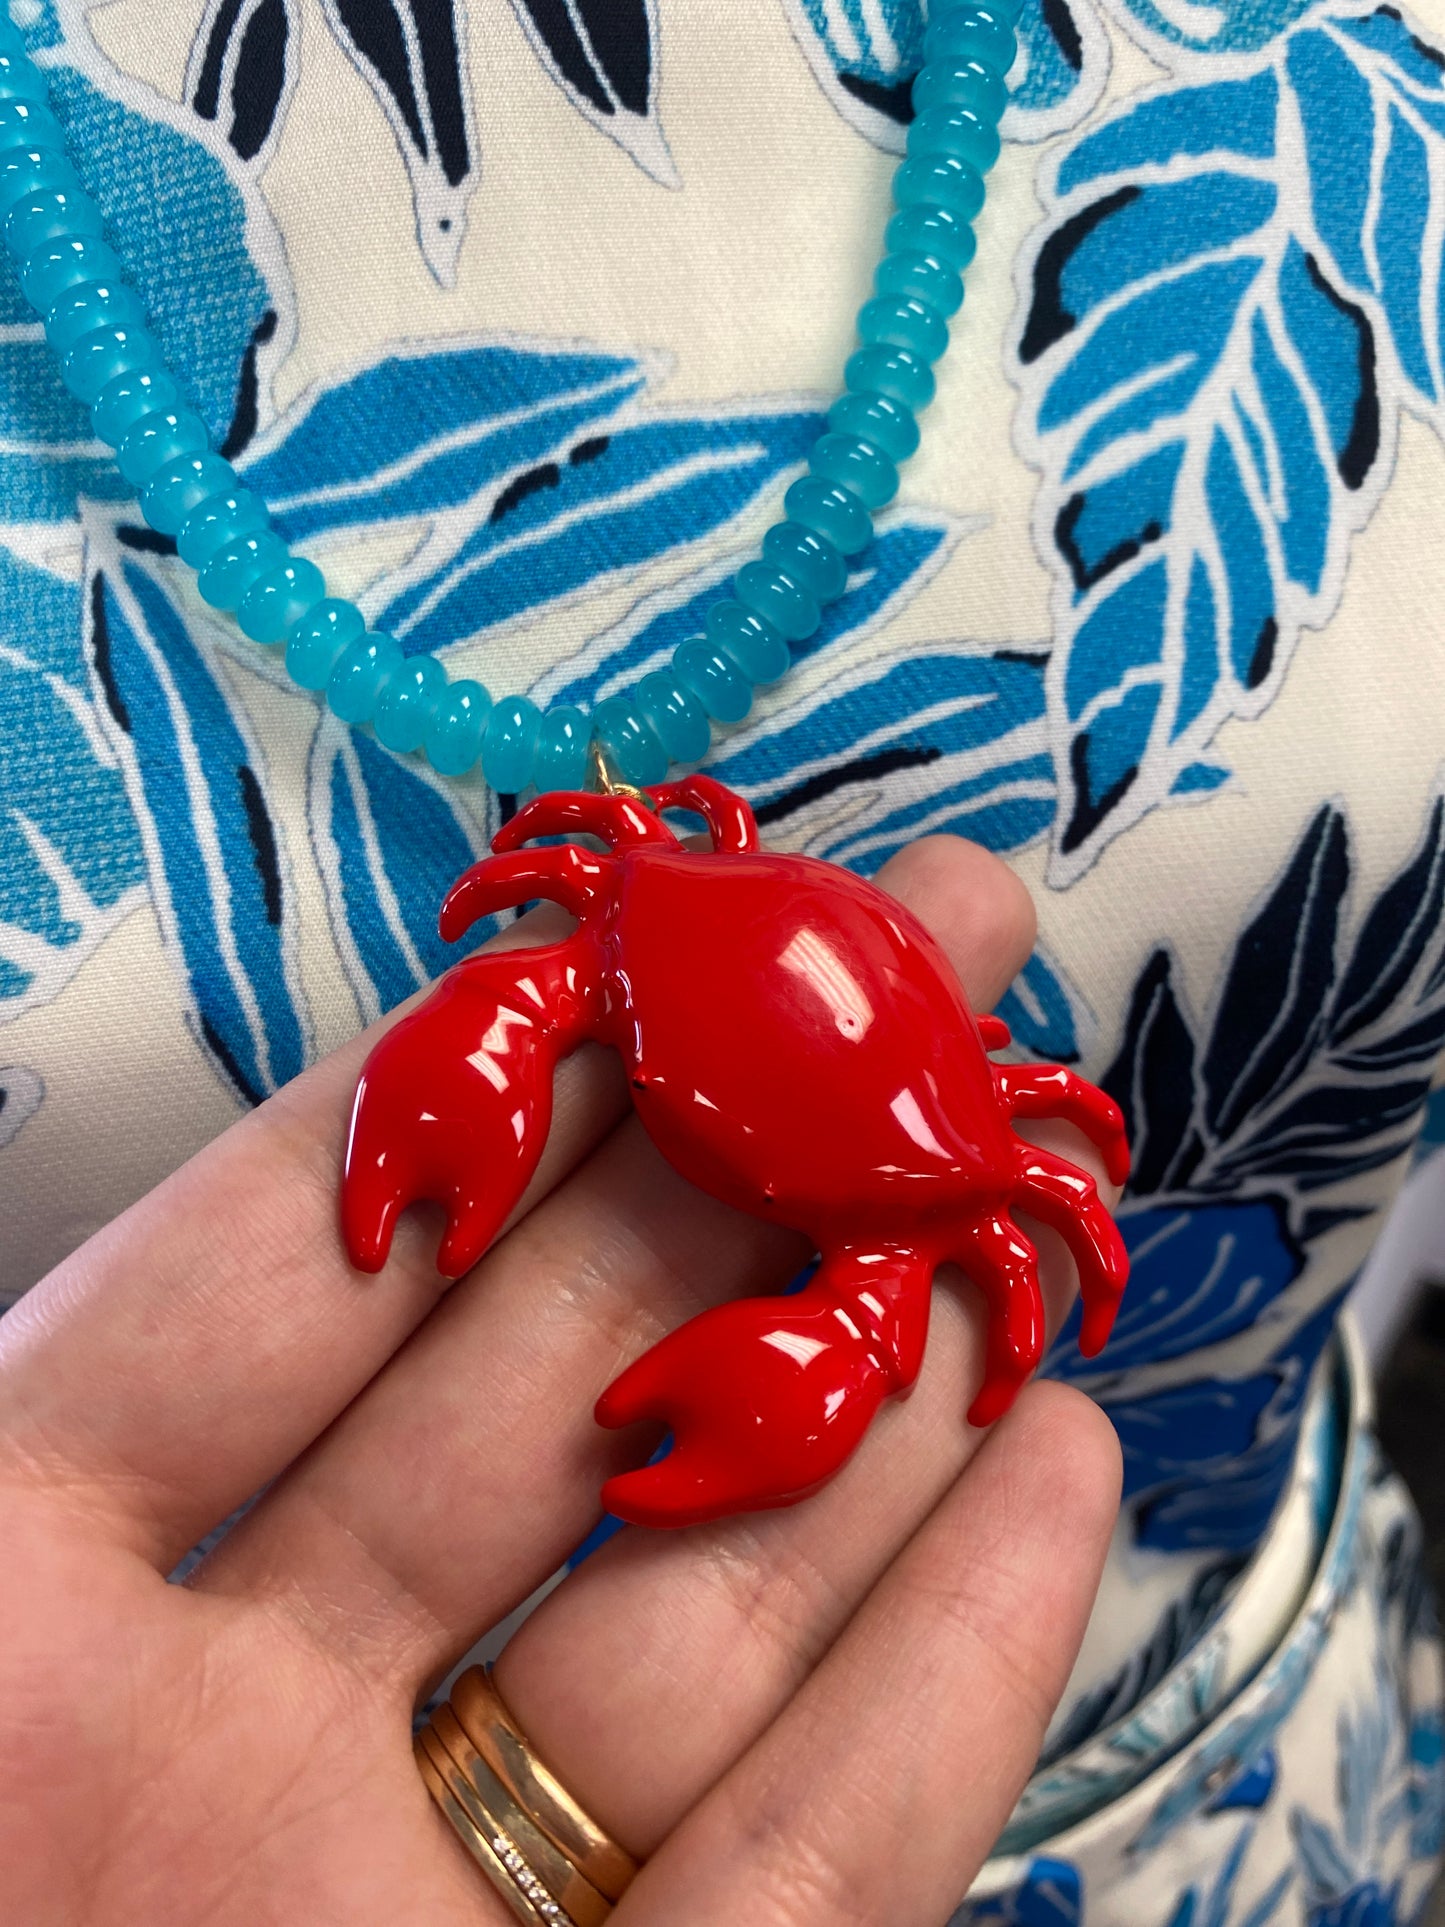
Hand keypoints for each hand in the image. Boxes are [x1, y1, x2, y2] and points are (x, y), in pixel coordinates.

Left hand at [0, 836, 1120, 1926]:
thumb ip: (112, 1371)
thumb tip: (359, 1151)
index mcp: (24, 1642)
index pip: (288, 1290)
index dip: (483, 1093)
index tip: (659, 939)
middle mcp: (241, 1761)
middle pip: (540, 1413)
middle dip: (734, 1173)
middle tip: (911, 983)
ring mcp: (438, 1923)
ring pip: (700, 1630)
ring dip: (872, 1415)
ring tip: (1004, 1220)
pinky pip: (809, 1891)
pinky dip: (945, 1694)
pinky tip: (1053, 1486)